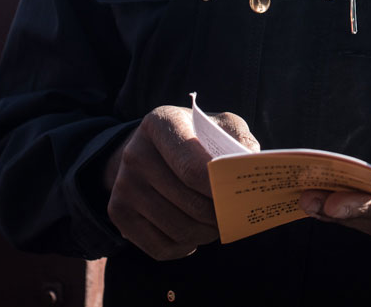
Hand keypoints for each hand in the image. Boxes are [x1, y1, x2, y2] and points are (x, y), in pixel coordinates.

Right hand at [106, 105, 257, 260]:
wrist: (148, 150)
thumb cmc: (195, 137)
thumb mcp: (219, 125)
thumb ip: (239, 141)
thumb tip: (252, 169)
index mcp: (161, 123)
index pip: (193, 168)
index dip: (219, 189)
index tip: (238, 199)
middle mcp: (135, 153)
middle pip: (189, 203)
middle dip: (218, 215)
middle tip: (233, 216)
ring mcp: (123, 185)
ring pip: (178, 229)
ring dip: (205, 234)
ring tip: (216, 224)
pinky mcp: (118, 213)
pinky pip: (161, 247)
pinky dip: (185, 247)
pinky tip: (193, 234)